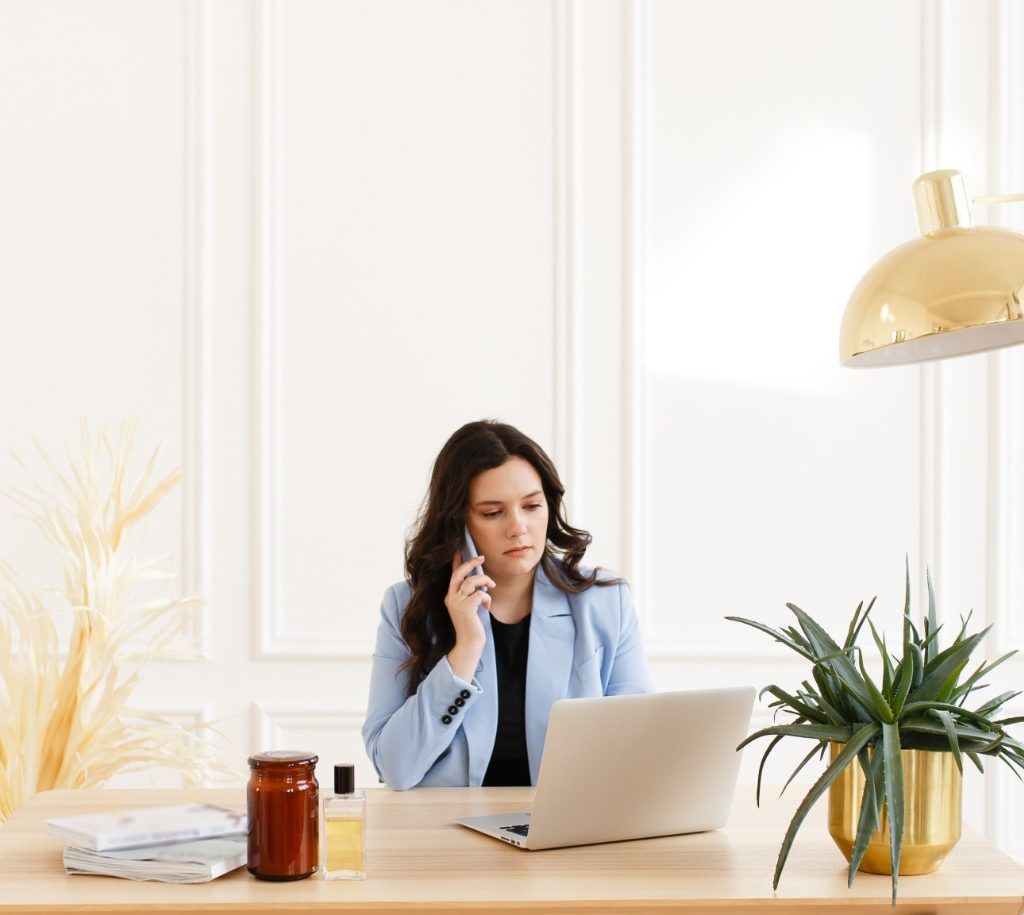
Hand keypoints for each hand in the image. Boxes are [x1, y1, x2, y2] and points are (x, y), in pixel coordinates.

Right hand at [444, 552, 494, 680]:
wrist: (470, 644)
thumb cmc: (472, 625)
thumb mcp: (470, 607)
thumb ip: (471, 594)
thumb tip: (481, 581)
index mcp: (450, 596)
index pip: (453, 575)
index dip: (457, 561)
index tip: (459, 549)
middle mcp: (451, 598)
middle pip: (459, 573)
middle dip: (470, 563)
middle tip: (481, 557)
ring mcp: (456, 603)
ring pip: (471, 581)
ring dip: (484, 581)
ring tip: (491, 586)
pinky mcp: (465, 608)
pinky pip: (480, 594)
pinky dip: (487, 598)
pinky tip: (487, 606)